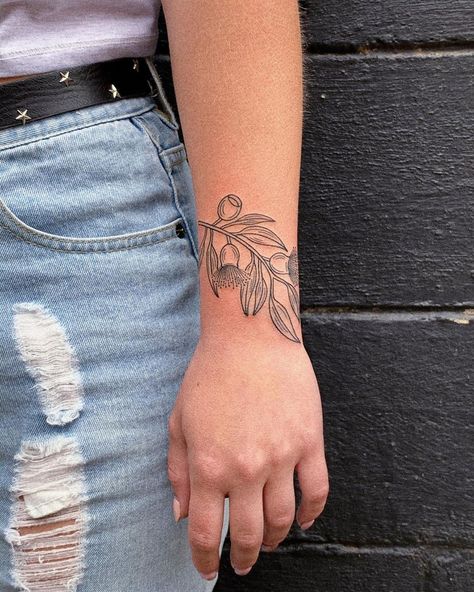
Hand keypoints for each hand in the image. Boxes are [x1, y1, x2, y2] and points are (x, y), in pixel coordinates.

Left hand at [167, 335, 328, 579]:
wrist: (250, 338)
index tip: (207, 568)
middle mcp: (246, 469)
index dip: (205, 558)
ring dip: (276, 540)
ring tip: (270, 544)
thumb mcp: (179, 422)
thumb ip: (177, 472)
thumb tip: (182, 514)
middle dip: (243, 557)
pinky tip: (303, 521)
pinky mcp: (309, 442)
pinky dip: (312, 514)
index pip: (206, 531)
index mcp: (209, 465)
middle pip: (249, 534)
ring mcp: (282, 457)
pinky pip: (317, 490)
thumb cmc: (209, 375)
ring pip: (283, 519)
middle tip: (242, 563)